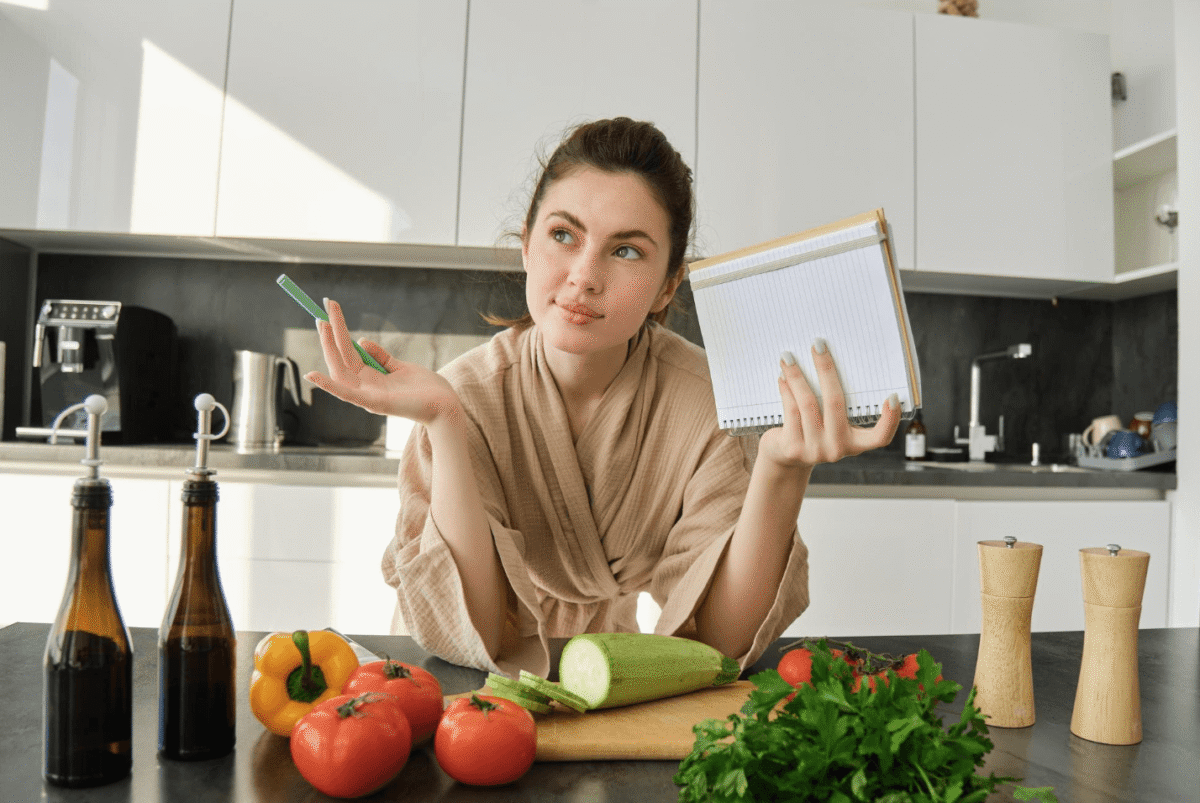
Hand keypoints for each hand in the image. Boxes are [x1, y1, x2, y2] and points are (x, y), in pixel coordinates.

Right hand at [305, 298, 463, 425]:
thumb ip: (381, 356)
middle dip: (330, 335)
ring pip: (340, 371)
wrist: (445, 406)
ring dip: (328, 348)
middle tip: (321, 312)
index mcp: (370, 378)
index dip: (338, 332)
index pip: (348, 352)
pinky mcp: (375, 404)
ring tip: (321, 325)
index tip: (329, 311)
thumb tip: (361, 340)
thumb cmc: (426, 389)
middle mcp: (365, 387)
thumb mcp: (400, 367)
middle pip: (340, 358)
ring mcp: (368, 396)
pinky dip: (328, 386)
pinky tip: (312, 375)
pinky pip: (347, 395)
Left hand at [758, 340, 901, 468]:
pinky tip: (783, 376)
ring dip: (797, 376)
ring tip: (788, 357)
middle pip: (835, 403)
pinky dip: (787, 390)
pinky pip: (791, 410)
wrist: (786, 460)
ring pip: (807, 403)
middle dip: (826, 369)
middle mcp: (838, 448)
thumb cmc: (814, 432)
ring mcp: (815, 450)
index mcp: (855, 443)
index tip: (893, 396)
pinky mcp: (793, 447)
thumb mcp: (832, 424)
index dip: (890, 420)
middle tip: (818, 345)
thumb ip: (836, 404)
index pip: (880, 437)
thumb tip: (828, 359)